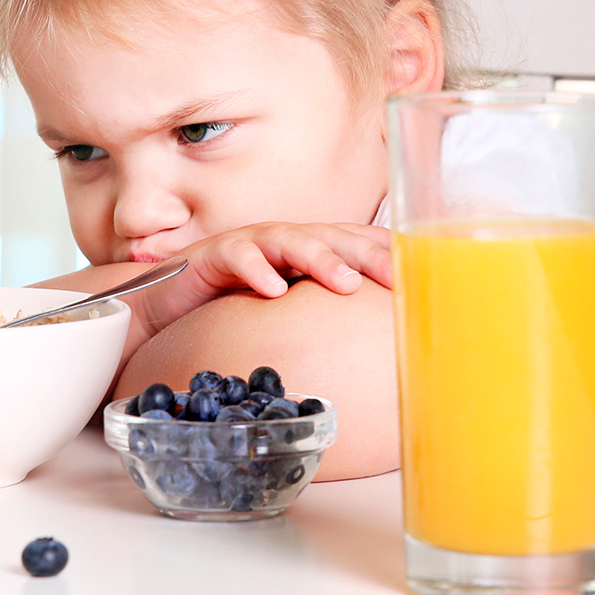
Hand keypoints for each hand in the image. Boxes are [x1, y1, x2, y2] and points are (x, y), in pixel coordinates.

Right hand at [134, 222, 392, 339]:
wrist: (167, 305)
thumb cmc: (235, 309)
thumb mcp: (290, 315)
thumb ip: (327, 321)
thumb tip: (380, 356)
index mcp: (311, 253)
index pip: (360, 244)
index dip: (393, 256)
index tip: (427, 277)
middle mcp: (286, 242)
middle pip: (336, 238)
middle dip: (370, 255)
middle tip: (398, 277)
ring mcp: (252, 244)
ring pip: (293, 241)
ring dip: (321, 259)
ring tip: (345, 283)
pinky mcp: (215, 255)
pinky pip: (239, 256)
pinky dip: (257, 270)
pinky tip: (273, 289)